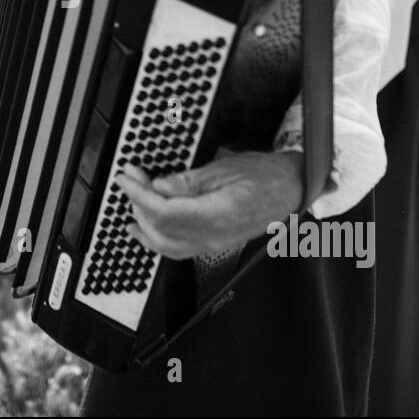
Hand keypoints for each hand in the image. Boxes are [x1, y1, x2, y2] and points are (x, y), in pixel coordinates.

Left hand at [119, 151, 304, 259]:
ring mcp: (212, 244)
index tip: (127, 178)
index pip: (165, 212)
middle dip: (138, 203)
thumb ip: (189, 182)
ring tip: (132, 198)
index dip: (140, 195)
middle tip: (130, 178)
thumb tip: (159, 187)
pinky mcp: (212, 244)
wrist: (291, 189)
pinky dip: (155, 239)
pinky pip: (176, 249)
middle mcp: (213, 237)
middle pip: (161, 229)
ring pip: (165, 244)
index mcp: (218, 215)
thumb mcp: (224, 168)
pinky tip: (142, 228)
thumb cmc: (265, 175)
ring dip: (143, 222)